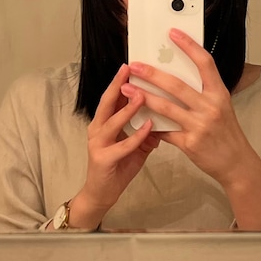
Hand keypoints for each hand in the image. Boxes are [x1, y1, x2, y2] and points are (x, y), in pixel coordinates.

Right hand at [69, 64, 160, 228]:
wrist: (101, 195)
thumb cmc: (118, 166)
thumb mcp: (135, 145)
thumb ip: (146, 130)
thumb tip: (164, 115)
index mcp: (104, 122)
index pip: (112, 97)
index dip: (120, 81)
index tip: (131, 65)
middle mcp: (97, 129)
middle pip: (107, 103)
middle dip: (117, 85)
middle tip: (129, 69)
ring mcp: (98, 144)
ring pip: (112, 122)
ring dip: (127, 109)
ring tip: (141, 95)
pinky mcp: (103, 160)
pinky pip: (122, 146)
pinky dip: (136, 136)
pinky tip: (148, 127)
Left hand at [123, 29, 256, 189]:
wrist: (236, 163)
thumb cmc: (227, 131)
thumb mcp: (222, 106)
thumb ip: (203, 91)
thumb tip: (175, 73)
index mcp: (219, 93)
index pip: (205, 63)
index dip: (189, 46)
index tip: (173, 33)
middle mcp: (211, 107)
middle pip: (177, 85)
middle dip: (152, 74)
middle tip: (135, 65)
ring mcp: (200, 126)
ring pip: (166, 107)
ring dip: (143, 96)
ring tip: (127, 88)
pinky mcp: (190, 144)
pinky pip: (165, 131)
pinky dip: (150, 124)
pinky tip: (136, 117)